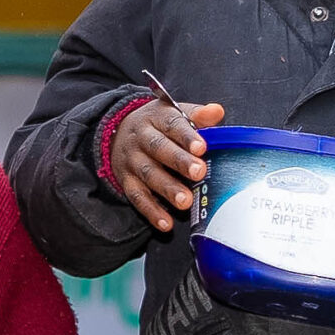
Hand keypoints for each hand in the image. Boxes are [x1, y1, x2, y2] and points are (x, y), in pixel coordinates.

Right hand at [107, 97, 227, 231]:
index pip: (172, 124)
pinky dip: (151, 211)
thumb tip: (217, 111)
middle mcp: (141, 138)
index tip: (202, 147)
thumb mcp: (174, 113)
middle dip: (179, 161)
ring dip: (167, 188)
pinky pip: (137, 197)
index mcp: (156, 118)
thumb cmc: (157, 125)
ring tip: (185, 201)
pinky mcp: (126, 180)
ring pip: (148, 174)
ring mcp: (132, 160)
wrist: (117, 132)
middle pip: (159, 148)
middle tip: (199, 172)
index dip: (187, 136)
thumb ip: (197, 115)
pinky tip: (165, 223)